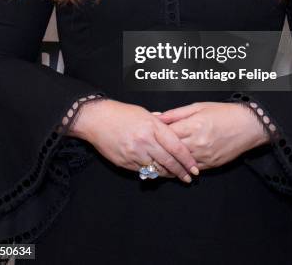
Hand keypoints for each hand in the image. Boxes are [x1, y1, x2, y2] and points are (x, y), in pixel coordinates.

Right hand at [70, 99, 198, 182]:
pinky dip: (152, 173)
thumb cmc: (121, 113)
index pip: (175, 146)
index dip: (187, 159)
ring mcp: (134, 153)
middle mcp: (145, 141)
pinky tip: (158, 173)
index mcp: (152, 127)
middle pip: (168, 161)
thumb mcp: (144, 113)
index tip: (194, 167)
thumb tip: (172, 130)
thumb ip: (159, 124)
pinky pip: (143, 171)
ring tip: (176, 176)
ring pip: (156, 168)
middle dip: (181, 171)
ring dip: (168, 173)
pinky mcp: (125, 162)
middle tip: (189, 177)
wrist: (96, 119)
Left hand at [155, 101, 269, 170]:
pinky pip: (191, 169)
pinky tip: (172, 167)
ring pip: (179, 163)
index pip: (168, 134)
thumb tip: (157, 116)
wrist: (248, 125)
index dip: (155, 135)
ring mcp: (205, 155)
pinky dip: (181, 168)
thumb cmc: (223, 113)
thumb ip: (176, 114)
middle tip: (145, 152)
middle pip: (171, 150)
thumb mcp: (198, 107)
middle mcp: (198, 142)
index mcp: (194, 125)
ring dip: (167, 162)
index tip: (146, 135)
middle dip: (159, 150)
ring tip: (154, 161)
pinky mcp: (211, 164)